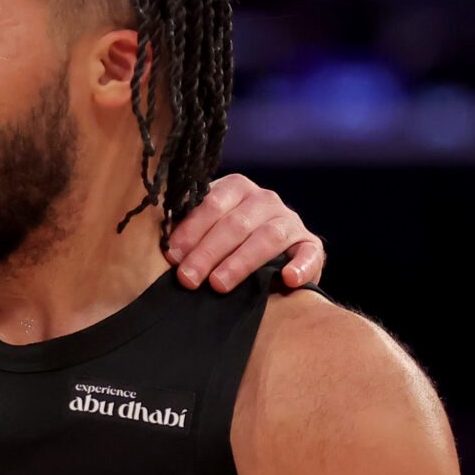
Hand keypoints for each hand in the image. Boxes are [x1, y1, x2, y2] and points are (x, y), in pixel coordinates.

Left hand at [164, 175, 324, 291]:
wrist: (269, 263)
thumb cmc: (223, 247)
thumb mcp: (205, 232)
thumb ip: (188, 232)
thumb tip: (163, 248)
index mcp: (236, 189)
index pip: (212, 202)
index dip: (191, 229)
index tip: (172, 255)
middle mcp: (265, 200)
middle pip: (236, 223)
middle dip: (208, 252)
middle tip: (188, 279)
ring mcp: (290, 222)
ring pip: (268, 237)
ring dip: (241, 262)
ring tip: (219, 285)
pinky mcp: (311, 246)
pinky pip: (310, 254)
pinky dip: (301, 266)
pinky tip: (287, 280)